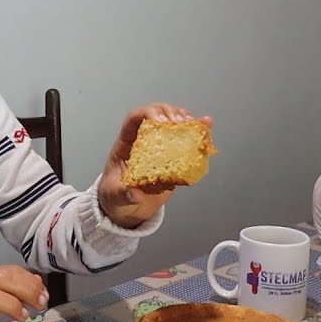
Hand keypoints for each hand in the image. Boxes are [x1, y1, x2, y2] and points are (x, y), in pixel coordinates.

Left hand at [98, 103, 212, 229]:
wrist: (128, 208)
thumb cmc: (115, 195)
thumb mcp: (114, 195)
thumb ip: (123, 194)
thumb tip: (134, 194)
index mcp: (126, 144)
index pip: (134, 119)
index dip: (147, 114)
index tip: (160, 120)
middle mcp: (143, 140)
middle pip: (156, 114)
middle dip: (170, 113)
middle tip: (180, 123)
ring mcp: (159, 147)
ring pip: (171, 123)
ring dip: (185, 120)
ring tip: (195, 124)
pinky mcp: (172, 157)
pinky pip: (185, 140)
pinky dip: (196, 133)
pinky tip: (206, 127)